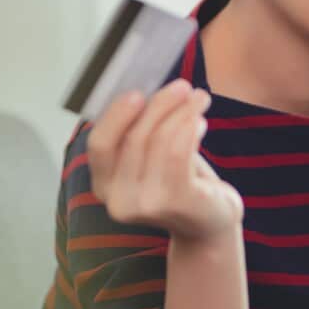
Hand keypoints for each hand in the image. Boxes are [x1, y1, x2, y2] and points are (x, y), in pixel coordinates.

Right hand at [85, 78, 243, 242]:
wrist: (209, 223)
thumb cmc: (180, 181)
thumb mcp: (151, 157)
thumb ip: (139, 130)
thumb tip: (146, 85)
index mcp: (104, 185)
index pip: (99, 145)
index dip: (115, 115)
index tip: (138, 91)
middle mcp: (118, 200)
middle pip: (133, 137)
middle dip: (160, 104)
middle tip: (183, 86)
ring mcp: (145, 205)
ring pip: (159, 141)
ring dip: (182, 112)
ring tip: (199, 99)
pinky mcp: (175, 203)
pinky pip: (178, 152)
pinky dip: (191, 128)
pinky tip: (201, 121)